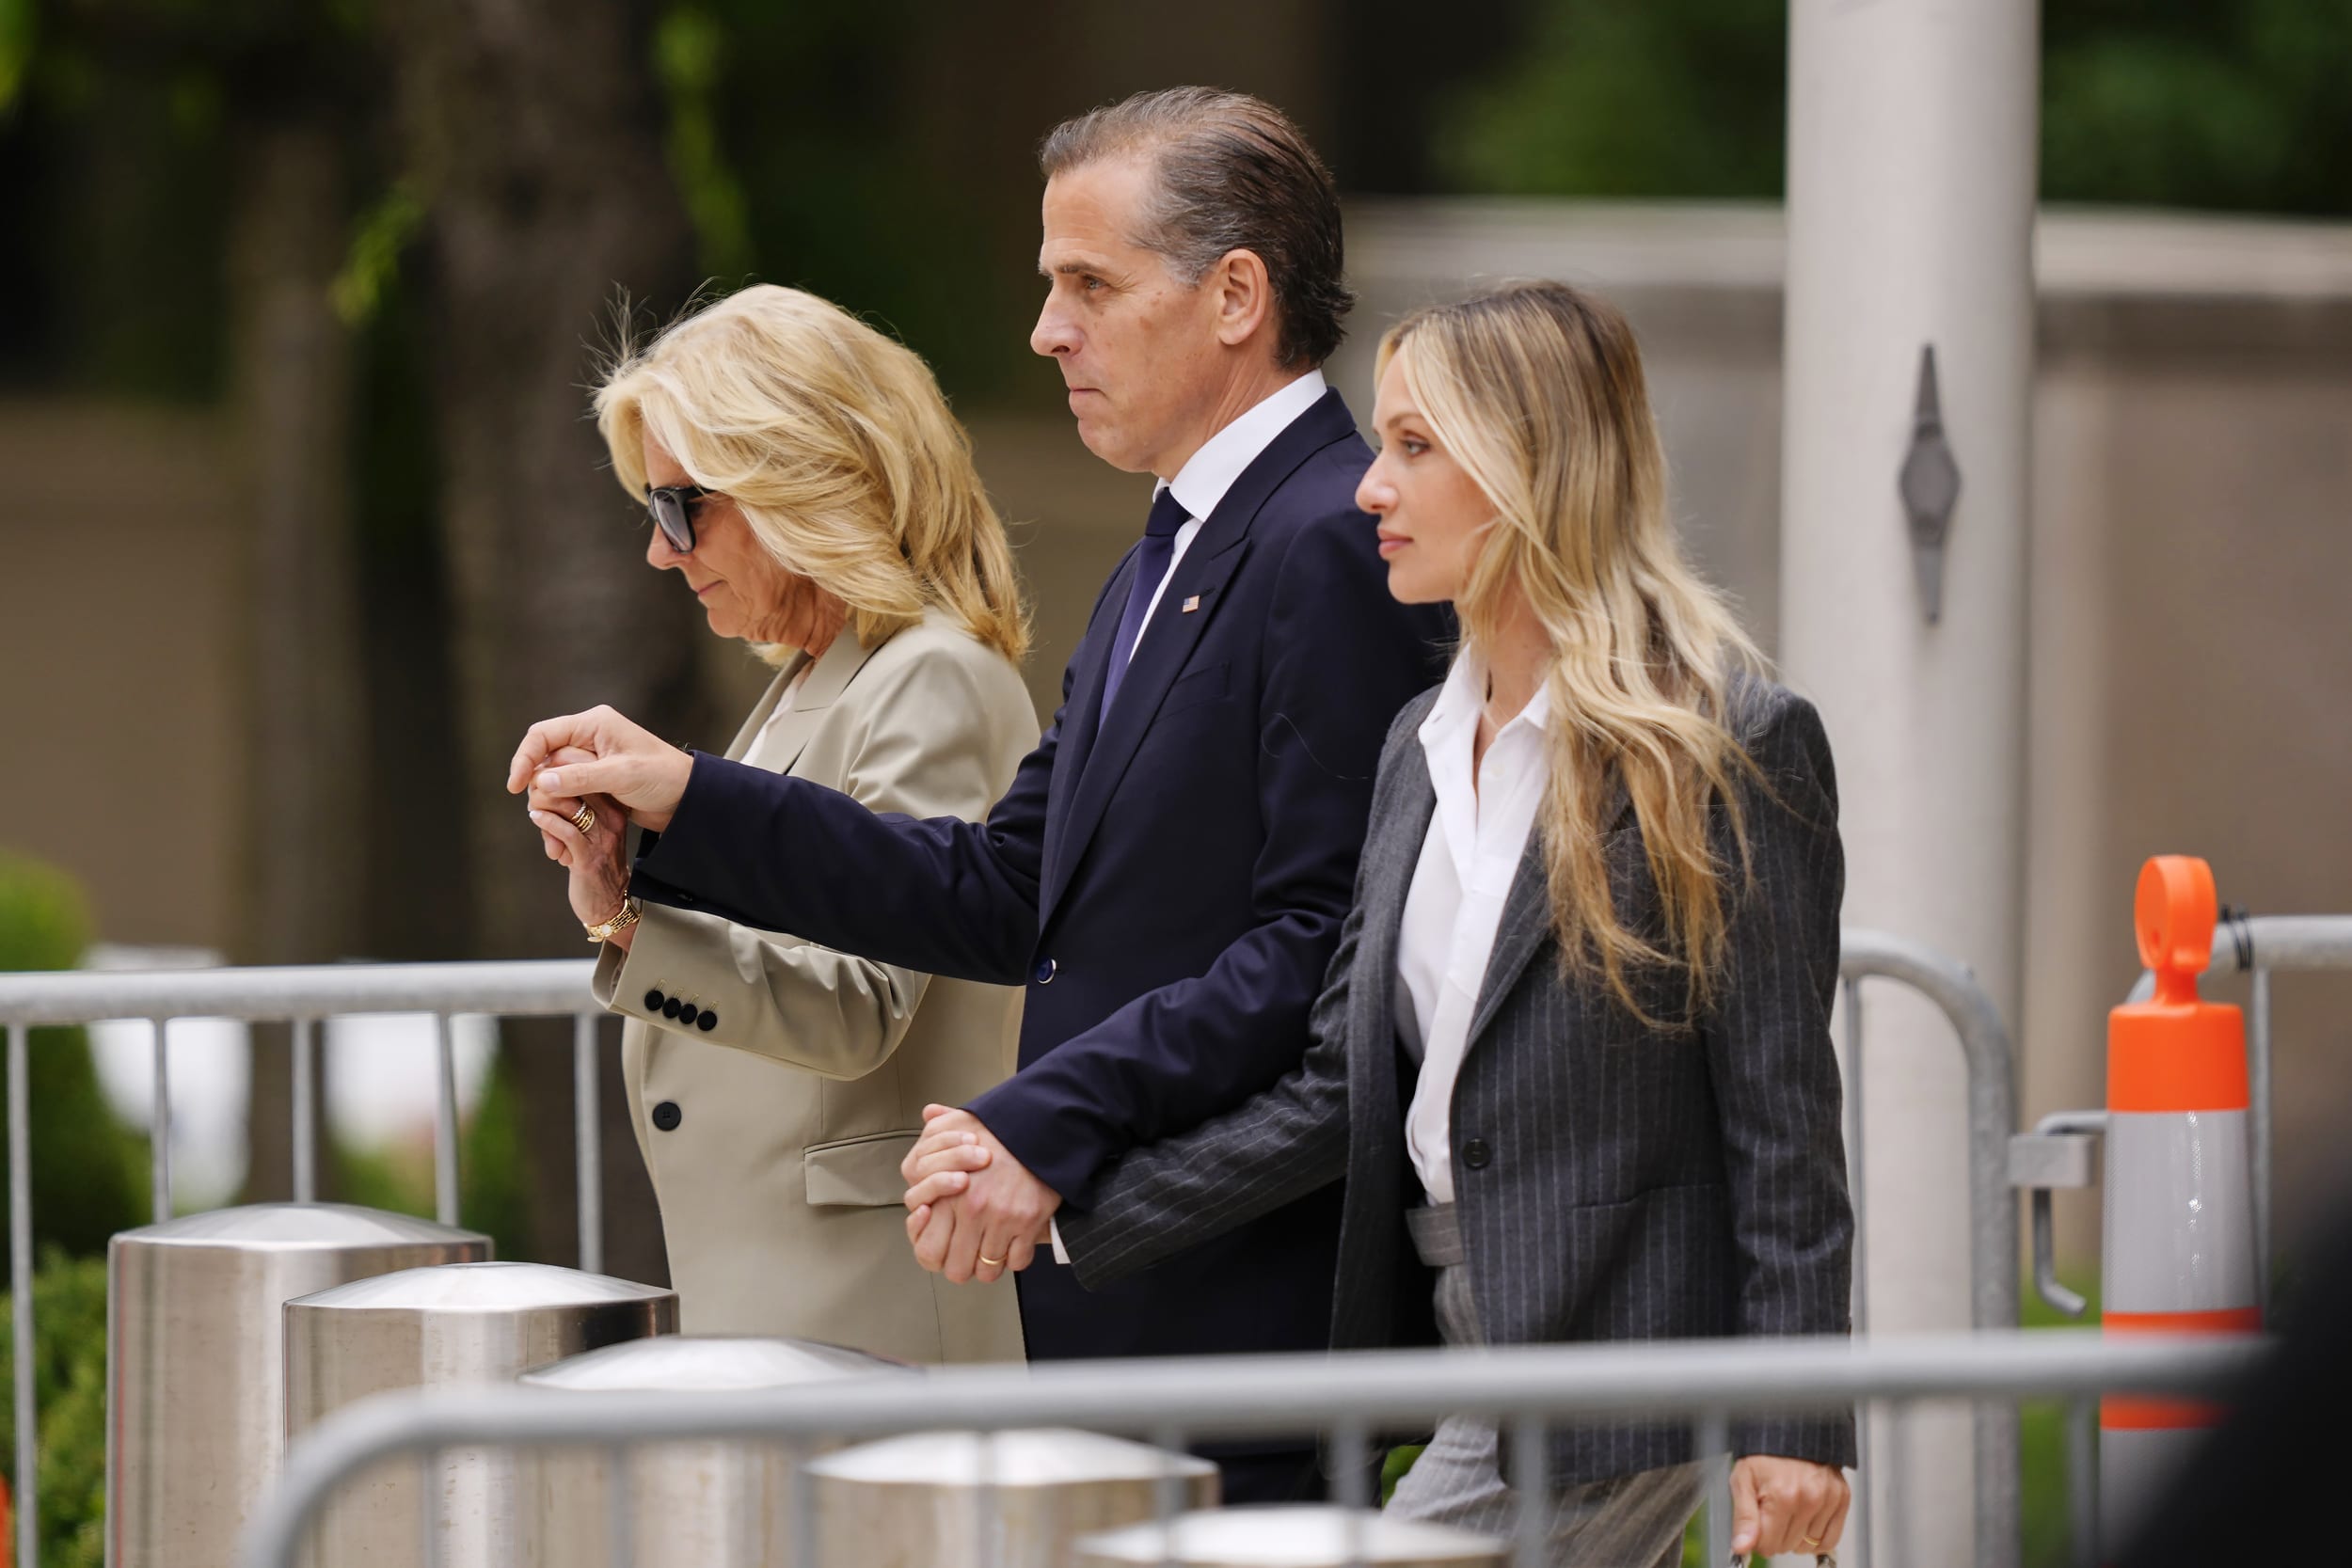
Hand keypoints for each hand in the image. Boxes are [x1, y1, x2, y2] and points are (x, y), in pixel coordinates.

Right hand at [508, 705, 693, 832]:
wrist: (689, 798)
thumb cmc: (663, 777)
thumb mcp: (621, 776)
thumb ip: (581, 777)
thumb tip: (540, 781)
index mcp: (593, 724)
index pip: (543, 735)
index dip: (524, 759)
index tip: (514, 787)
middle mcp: (589, 738)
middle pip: (545, 759)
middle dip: (538, 787)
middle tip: (539, 814)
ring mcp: (592, 760)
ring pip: (554, 779)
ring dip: (549, 803)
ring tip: (552, 832)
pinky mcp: (597, 781)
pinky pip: (569, 792)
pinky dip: (563, 809)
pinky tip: (561, 833)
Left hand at [526, 769, 634, 949]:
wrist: (609, 902)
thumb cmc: (592, 860)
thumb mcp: (589, 827)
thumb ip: (573, 805)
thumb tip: (541, 781)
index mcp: (614, 806)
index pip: (587, 772)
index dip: (558, 770)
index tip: (543, 780)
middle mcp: (612, 818)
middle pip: (576, 784)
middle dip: (547, 785)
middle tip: (534, 795)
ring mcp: (602, 837)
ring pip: (567, 804)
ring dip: (542, 803)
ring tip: (534, 808)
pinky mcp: (588, 858)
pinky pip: (565, 831)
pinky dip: (545, 822)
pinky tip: (536, 818)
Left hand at [898, 1105, 1058, 1284]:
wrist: (1041, 1125)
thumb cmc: (999, 1128)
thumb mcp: (956, 1122)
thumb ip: (933, 1133)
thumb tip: (928, 1113)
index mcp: (948, 1195)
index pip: (929, 1252)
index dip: (936, 1258)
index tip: (946, 1249)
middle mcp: (972, 1211)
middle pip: (957, 1270)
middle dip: (963, 1267)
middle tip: (969, 1256)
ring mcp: (1002, 1220)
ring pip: (988, 1270)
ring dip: (990, 1263)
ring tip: (993, 1250)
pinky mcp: (1029, 1222)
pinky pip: (1018, 1261)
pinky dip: (1016, 1257)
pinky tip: (1015, 1243)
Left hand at [1729, 1455, 1847, 1558]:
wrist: (1792, 1432)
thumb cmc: (1765, 1456)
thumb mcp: (1743, 1481)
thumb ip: (1743, 1518)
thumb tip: (1742, 1548)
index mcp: (1782, 1496)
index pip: (1768, 1545)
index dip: (1759, 1539)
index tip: (1758, 1525)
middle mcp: (1809, 1499)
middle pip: (1788, 1547)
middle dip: (1776, 1535)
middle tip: (1773, 1511)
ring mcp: (1828, 1500)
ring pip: (1809, 1546)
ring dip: (1797, 1537)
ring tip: (1790, 1511)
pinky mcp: (1842, 1499)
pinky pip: (1830, 1540)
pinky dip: (1817, 1539)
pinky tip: (1806, 1523)